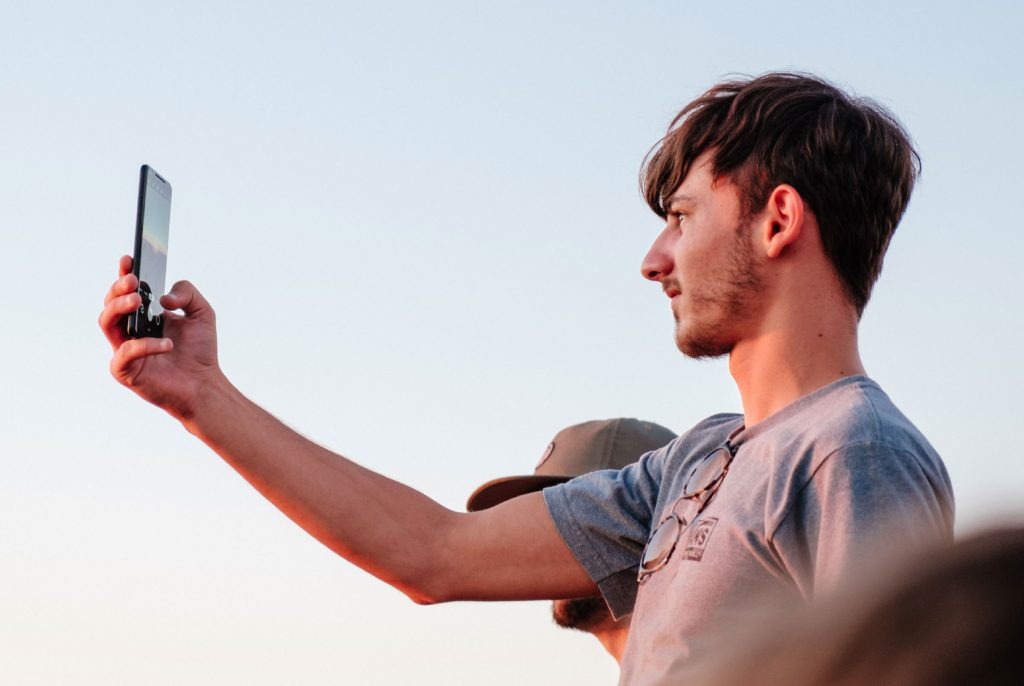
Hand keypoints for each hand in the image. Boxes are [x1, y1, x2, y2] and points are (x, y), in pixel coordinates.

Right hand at [99, 255, 222, 419]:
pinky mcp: (125, 371)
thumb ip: (187, 294)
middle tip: (134, 282)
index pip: (126, 291)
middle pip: (110, 304)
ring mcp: (124, 350)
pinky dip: (143, 345)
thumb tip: (163, 297)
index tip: (129, 259)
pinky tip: (166, 344)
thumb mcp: (201, 312)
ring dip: (119, 307)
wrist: (205, 384)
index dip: (124, 274)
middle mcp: (129, 330)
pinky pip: (124, 354)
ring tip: (138, 300)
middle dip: (118, 289)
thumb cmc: (200, 350)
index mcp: (144, 315)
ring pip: (106, 322)